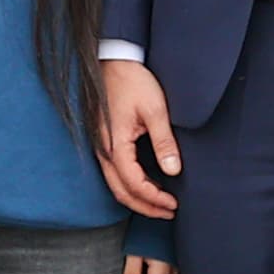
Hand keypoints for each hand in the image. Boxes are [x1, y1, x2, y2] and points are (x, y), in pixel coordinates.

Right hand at [96, 59, 181, 221]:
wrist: (114, 61)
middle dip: (145, 207)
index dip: (154, 199)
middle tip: (169, 212)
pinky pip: (113, 173)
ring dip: (137, 198)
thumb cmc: (133, 81)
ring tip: (160, 203)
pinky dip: (130, 185)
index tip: (174, 203)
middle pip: (121, 192)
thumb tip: (174, 170)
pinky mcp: (103, 142)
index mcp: (115, 145)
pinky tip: (147, 184)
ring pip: (115, 185)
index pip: (134, 184)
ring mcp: (100, 147)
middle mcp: (103, 150)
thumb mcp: (155, 110)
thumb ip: (164, 142)